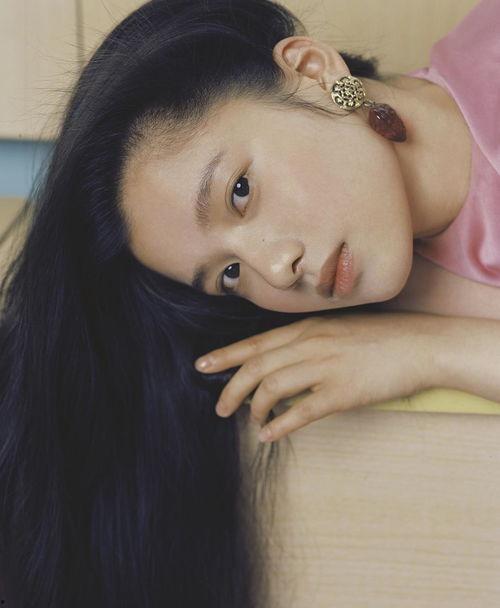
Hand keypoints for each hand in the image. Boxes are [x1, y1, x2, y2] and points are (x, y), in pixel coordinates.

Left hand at [194, 311, 443, 442]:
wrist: (419, 345)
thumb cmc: (378, 337)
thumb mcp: (336, 329)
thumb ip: (306, 342)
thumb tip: (280, 363)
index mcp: (306, 329)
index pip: (255, 343)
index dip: (225, 356)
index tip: (202, 366)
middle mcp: (309, 345)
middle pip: (256, 367)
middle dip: (231, 388)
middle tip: (220, 407)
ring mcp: (324, 367)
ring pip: (272, 388)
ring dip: (254, 408)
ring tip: (251, 420)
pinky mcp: (342, 393)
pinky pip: (300, 411)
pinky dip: (279, 425)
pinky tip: (269, 435)